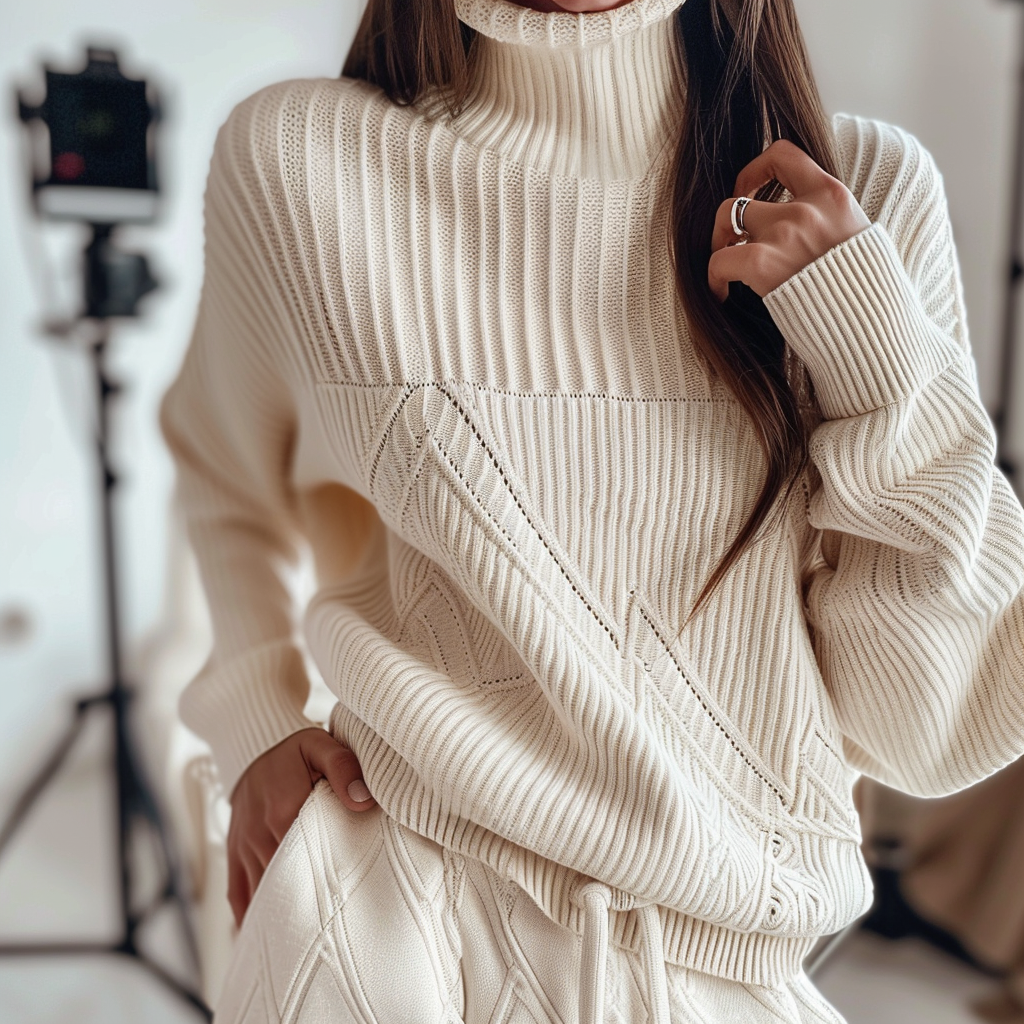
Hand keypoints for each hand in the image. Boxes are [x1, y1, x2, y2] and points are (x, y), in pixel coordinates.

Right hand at [226, 726, 375, 927]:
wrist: (253, 748)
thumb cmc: (295, 751)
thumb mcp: (322, 746)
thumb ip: (344, 768)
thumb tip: (362, 800)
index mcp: (284, 808)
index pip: (309, 855)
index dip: (329, 879)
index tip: (348, 899)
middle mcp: (260, 834)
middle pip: (286, 880)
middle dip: (308, 903)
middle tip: (331, 928)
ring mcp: (244, 847)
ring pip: (262, 892)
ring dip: (281, 913)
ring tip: (304, 939)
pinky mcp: (234, 855)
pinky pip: (237, 894)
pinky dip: (250, 917)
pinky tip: (266, 937)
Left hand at [708, 139, 870, 303]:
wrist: (869, 324)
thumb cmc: (862, 291)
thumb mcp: (856, 237)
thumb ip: (829, 219)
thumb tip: (806, 218)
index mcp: (832, 195)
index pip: (783, 154)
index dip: (755, 170)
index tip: (748, 192)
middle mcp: (807, 208)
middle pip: (740, 198)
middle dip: (727, 221)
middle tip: (730, 242)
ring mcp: (784, 233)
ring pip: (726, 219)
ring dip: (718, 244)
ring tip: (725, 267)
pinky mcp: (762, 262)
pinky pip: (718, 260)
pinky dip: (714, 278)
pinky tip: (722, 294)